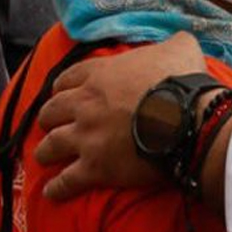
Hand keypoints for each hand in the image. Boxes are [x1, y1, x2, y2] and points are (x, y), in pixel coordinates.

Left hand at [35, 32, 206, 200]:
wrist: (187, 118)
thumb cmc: (182, 81)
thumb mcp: (180, 48)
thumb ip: (172, 42)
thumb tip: (178, 40)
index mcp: (101, 75)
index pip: (68, 78)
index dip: (63, 87)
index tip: (62, 92)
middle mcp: (85, 104)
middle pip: (52, 111)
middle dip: (49, 118)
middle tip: (52, 124)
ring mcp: (86, 137)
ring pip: (51, 145)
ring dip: (45, 151)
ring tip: (44, 156)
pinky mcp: (94, 167)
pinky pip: (67, 181)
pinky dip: (57, 188)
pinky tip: (52, 192)